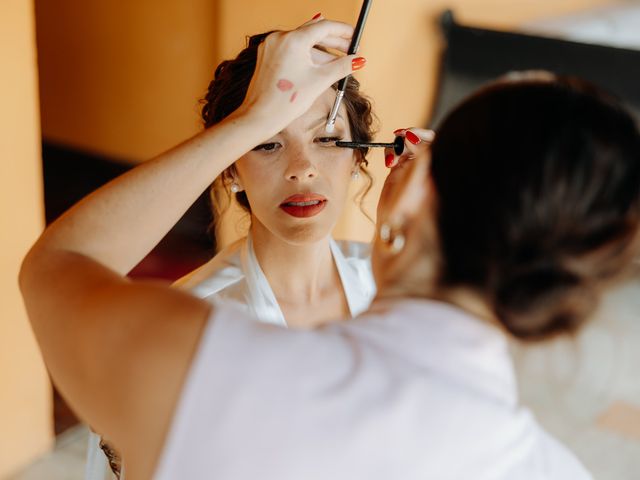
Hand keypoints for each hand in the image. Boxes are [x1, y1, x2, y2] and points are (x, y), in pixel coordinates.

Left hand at [237, 18, 365, 136]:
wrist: (261, 116)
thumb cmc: (285, 102)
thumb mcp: (319, 81)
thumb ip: (341, 67)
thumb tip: (357, 60)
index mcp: (293, 41)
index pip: (324, 26)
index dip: (343, 31)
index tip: (353, 36)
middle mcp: (280, 38)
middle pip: (313, 32)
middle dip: (333, 41)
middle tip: (349, 50)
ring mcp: (271, 46)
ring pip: (302, 42)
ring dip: (320, 51)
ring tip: (336, 63)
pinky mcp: (267, 55)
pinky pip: (291, 49)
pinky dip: (305, 56)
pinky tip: (316, 67)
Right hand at [378, 128, 434, 222]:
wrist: (394, 224)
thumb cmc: (409, 208)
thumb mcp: (417, 180)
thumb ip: (420, 157)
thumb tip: (413, 137)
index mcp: (434, 167)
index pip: (433, 141)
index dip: (421, 134)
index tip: (408, 134)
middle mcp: (424, 166)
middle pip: (419, 140)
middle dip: (408, 137)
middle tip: (399, 137)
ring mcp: (411, 168)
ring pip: (406, 146)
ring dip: (398, 145)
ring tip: (393, 156)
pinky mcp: (398, 172)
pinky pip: (395, 154)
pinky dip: (390, 153)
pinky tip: (388, 162)